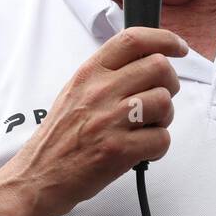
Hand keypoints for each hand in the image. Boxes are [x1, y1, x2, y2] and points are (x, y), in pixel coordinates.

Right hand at [0, 27, 185, 215]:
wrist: (38, 175)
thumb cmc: (60, 136)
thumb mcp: (75, 91)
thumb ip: (107, 74)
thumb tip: (147, 62)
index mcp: (90, 73)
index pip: (133, 39)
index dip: (165, 39)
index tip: (178, 48)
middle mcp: (100, 91)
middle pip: (159, 67)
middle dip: (170, 84)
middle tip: (160, 99)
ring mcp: (110, 120)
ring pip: (164, 102)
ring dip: (165, 117)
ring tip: (148, 128)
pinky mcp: (118, 150)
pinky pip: (162, 139)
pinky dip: (158, 146)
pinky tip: (143, 150)